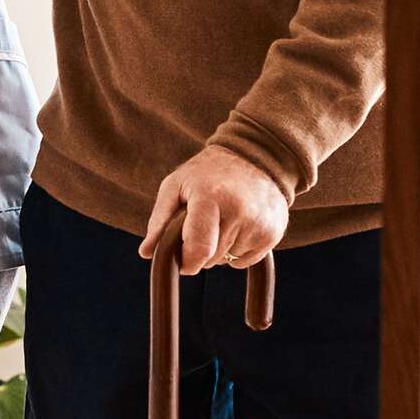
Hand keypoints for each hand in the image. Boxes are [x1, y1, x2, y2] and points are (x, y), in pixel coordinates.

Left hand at [140, 146, 290, 273]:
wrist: (256, 157)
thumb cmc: (207, 173)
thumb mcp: (176, 185)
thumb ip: (160, 220)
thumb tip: (146, 253)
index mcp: (209, 197)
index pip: (199, 249)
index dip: (187, 262)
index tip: (183, 261)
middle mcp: (238, 211)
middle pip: (211, 258)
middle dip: (201, 251)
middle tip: (204, 225)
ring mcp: (258, 223)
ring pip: (228, 260)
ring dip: (221, 248)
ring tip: (224, 219)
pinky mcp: (273, 233)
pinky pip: (246, 260)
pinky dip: (238, 250)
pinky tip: (240, 225)